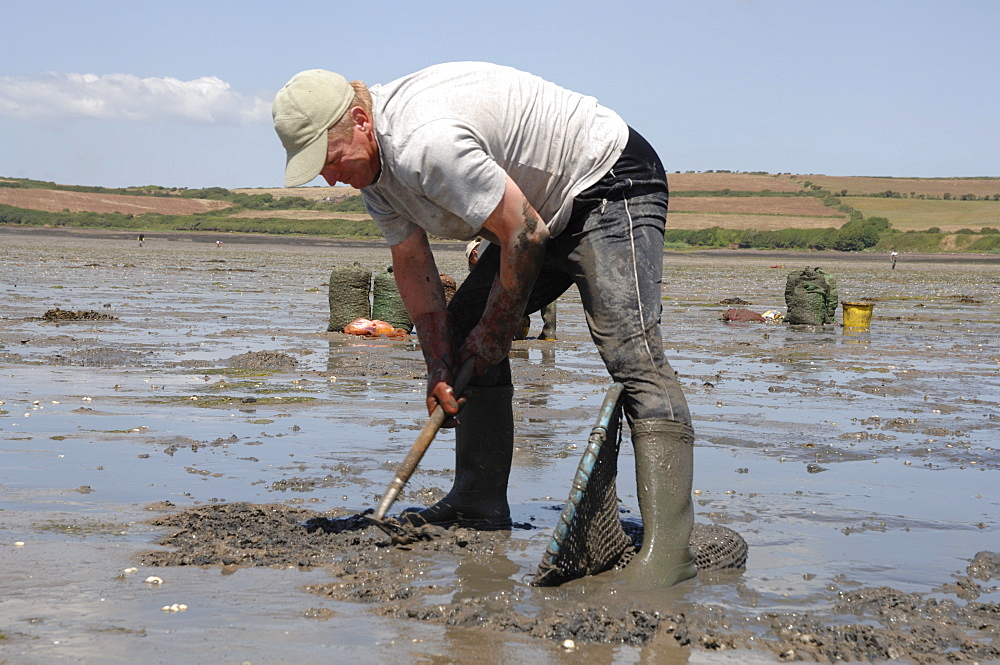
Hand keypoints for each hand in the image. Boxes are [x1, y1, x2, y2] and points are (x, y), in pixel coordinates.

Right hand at [413, 310, 463, 425]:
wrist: (443, 363)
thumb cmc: (439, 374)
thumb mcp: (442, 387)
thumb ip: (447, 400)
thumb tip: (454, 413)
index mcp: (433, 406)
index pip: (438, 422)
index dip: (447, 424)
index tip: (458, 422)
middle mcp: (440, 405)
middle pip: (452, 415)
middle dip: (460, 407)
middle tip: (462, 396)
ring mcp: (448, 401)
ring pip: (459, 408)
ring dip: (464, 400)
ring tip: (464, 390)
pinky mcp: (454, 396)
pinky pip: (463, 401)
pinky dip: (466, 395)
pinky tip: (465, 388)